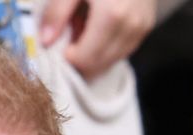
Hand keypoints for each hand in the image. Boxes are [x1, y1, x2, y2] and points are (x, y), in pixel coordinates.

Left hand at [40, 0, 156, 80]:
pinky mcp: (146, 26)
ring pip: (112, 60)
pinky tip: (96, 29)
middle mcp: (130, 26)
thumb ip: (57, 12)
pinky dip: (107, 46)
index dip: (67, 58)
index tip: (57, 44)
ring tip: (82, 29)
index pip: (85, 59)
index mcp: (111, 16)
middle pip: (99, 64)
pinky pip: (123, 49)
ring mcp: (141, 27)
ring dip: (94, 54)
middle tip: (67, 38)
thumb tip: (45, 41)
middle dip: (80, 59)